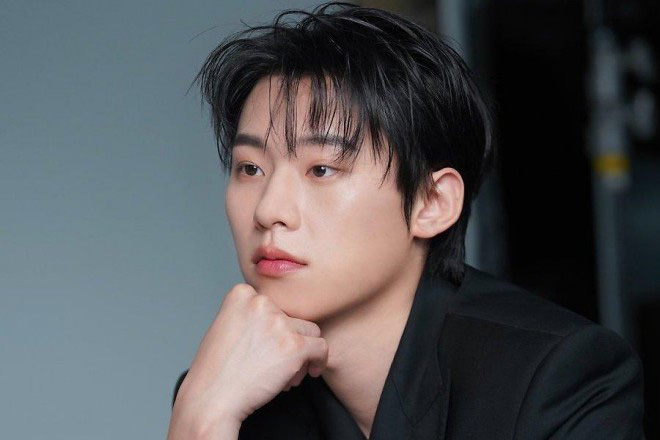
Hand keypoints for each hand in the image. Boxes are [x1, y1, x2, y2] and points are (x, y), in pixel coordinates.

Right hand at [167, 283, 328, 438]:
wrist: (211, 399)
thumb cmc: (216, 371)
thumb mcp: (226, 326)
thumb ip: (251, 315)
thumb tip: (282, 318)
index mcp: (241, 293)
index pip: (275, 304)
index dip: (274, 328)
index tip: (266, 347)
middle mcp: (261, 303)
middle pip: (293, 318)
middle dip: (288, 342)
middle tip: (274, 364)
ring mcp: (279, 323)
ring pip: (310, 332)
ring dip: (302, 353)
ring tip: (285, 373)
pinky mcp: (294, 345)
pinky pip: (321, 348)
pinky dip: (319, 361)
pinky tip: (309, 372)